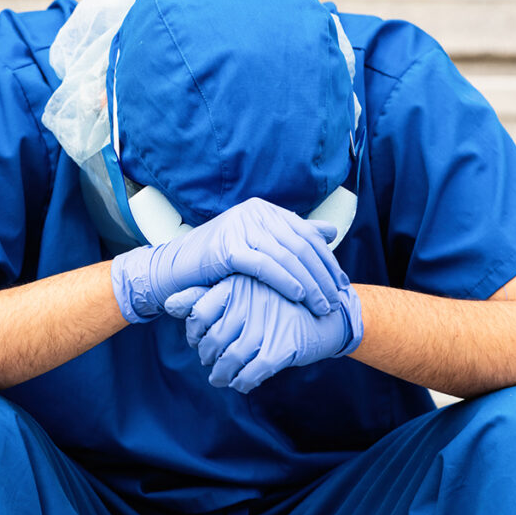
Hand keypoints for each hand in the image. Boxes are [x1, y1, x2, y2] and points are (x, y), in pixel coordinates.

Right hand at [111, 198, 348, 322]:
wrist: (174, 271)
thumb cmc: (217, 263)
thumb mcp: (257, 246)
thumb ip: (292, 237)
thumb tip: (330, 232)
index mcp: (263, 210)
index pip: (306, 234)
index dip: (326, 260)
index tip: (341, 284)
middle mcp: (253, 212)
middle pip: (300, 245)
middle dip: (322, 275)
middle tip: (335, 300)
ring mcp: (239, 227)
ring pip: (287, 256)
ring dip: (309, 283)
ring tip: (321, 305)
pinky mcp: (227, 247)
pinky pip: (265, 265)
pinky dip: (286, 281)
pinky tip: (298, 296)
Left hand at [164, 276, 362, 392]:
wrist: (328, 313)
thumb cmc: (277, 302)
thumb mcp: (242, 291)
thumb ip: (203, 296)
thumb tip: (167, 304)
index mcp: (237, 284)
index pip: (198, 312)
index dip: (195, 332)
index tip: (200, 340)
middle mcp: (249, 302)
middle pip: (213, 340)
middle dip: (208, 357)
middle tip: (211, 361)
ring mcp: (266, 324)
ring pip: (230, 359)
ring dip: (222, 374)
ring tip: (221, 377)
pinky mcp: (283, 347)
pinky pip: (252, 373)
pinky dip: (243, 382)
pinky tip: (242, 382)